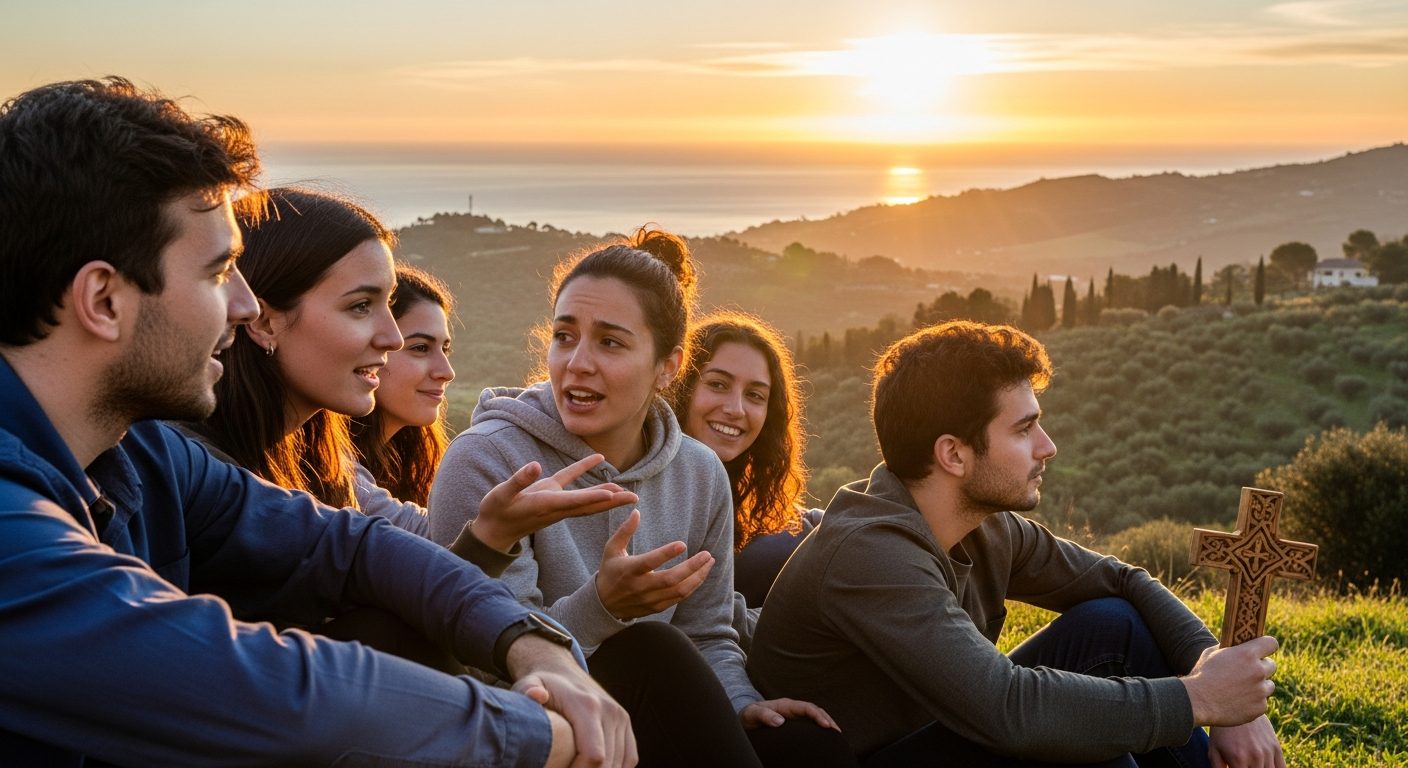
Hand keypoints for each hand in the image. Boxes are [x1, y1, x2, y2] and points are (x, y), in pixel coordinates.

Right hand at [466, 455, 638, 552]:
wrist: (493, 528)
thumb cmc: (496, 512)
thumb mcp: (502, 495)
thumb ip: (519, 481)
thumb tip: (534, 466)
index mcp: (546, 505)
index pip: (575, 502)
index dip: (594, 498)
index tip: (613, 496)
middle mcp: (556, 506)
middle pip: (590, 505)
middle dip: (612, 502)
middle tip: (634, 499)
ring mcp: (555, 500)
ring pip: (586, 497)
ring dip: (606, 492)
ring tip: (626, 489)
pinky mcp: (549, 492)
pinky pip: (571, 480)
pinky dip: (585, 469)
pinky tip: (598, 458)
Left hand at [508, 634, 636, 767]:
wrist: (561, 672)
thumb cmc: (542, 686)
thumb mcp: (529, 684)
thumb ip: (528, 690)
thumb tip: (536, 695)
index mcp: (588, 706)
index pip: (594, 756)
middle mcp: (610, 711)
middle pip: (606, 764)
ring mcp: (621, 717)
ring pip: (618, 764)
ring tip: (574, 766)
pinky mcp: (626, 724)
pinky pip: (629, 758)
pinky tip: (594, 767)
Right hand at [595, 510, 713, 619]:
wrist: (604, 605)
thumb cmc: (610, 571)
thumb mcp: (611, 549)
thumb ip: (624, 531)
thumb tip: (637, 511)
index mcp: (629, 570)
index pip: (649, 562)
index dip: (666, 554)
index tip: (682, 544)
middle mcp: (641, 587)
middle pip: (670, 579)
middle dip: (692, 567)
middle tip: (707, 554)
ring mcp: (650, 599)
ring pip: (679, 591)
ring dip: (698, 577)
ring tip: (709, 562)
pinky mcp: (657, 607)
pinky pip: (679, 598)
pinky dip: (693, 586)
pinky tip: (700, 574)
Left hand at [740, 698, 840, 731]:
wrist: (746, 718)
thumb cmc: (749, 715)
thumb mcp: (752, 714)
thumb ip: (764, 715)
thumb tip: (780, 721)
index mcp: (785, 705)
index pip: (806, 707)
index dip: (817, 715)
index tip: (826, 725)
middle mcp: (793, 709)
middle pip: (815, 711)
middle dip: (828, 720)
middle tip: (838, 733)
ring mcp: (794, 716)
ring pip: (815, 717)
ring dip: (827, 723)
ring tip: (837, 736)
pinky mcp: (794, 723)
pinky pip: (810, 724)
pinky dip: (820, 730)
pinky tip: (826, 738)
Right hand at [1182, 636, 1277, 725]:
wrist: (1197, 701)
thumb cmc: (1202, 675)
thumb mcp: (1211, 654)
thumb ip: (1229, 650)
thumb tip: (1236, 647)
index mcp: (1247, 653)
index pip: (1271, 643)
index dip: (1266, 646)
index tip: (1262, 649)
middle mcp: (1258, 671)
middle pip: (1272, 665)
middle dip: (1262, 667)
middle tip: (1249, 672)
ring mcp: (1261, 690)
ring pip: (1268, 686)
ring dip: (1259, 686)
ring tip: (1240, 690)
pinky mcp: (1260, 707)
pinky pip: (1262, 702)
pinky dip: (1253, 703)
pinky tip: (1237, 702)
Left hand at [1209, 716, 1284, 767]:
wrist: (1236, 704)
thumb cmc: (1222, 731)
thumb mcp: (1214, 749)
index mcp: (1238, 759)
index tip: (1234, 766)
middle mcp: (1256, 757)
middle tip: (1243, 763)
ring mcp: (1268, 752)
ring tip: (1251, 762)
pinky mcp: (1276, 747)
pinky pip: (1282, 767)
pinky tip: (1264, 765)